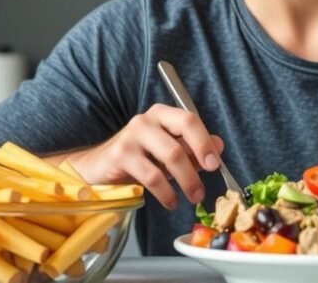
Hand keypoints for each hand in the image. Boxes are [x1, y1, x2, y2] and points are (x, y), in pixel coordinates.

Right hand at [68, 104, 224, 209]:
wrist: (98, 166)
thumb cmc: (138, 158)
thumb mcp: (168, 152)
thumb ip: (192, 148)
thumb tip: (219, 146)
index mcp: (162, 114)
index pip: (189, 121)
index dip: (205, 142)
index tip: (215, 164)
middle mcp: (146, 120)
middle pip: (179, 142)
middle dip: (196, 168)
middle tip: (203, 189)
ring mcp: (132, 136)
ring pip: (169, 158)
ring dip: (185, 182)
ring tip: (191, 197)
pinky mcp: (121, 155)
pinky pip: (151, 176)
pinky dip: (166, 193)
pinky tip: (171, 201)